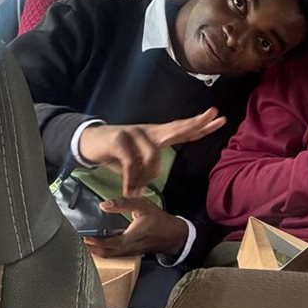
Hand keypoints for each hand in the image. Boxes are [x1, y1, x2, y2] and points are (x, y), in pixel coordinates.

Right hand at [77, 108, 225, 194]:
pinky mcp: (120, 140)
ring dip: (143, 180)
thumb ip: (147, 169)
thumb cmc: (115, 153)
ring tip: (135, 192)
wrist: (88, 142)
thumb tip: (151, 181)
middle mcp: (149, 131)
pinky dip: (130, 181)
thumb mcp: (135, 162)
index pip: (182, 129)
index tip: (219, 118)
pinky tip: (130, 191)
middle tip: (214, 115)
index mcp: (156, 135)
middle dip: (197, 123)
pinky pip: (131, 164)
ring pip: (152, 158)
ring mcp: (135, 133)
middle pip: (177, 127)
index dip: (200, 125)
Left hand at [83, 197, 188, 257]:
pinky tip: (98, 245)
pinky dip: (104, 251)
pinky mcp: (131, 253)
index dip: (93, 242)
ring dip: (96, 252)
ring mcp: (130, 253)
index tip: (81, 237)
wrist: (174, 235)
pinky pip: (114, 255)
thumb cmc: (158, 219)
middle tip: (77, 241)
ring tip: (84, 244)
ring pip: (109, 256)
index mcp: (130, 238)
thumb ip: (123, 203)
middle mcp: (128, 249)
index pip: (107, 244)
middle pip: (105, 254)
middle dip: (90, 249)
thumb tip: (104, 205)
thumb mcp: (143, 206)